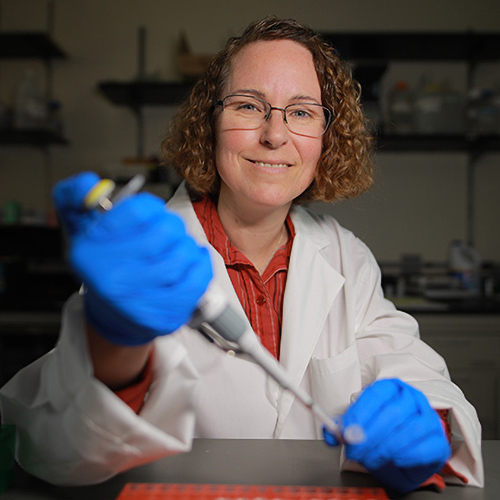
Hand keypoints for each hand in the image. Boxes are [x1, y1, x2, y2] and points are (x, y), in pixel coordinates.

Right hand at [53, 172, 212, 345]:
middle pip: (165, 231)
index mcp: (90, 251)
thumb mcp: (80, 228)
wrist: (115, 316)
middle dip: (172, 226)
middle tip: (167, 232)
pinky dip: (201, 265)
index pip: (136, 210)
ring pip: (182, 255)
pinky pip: (196, 280)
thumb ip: (75, 196)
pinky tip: (193, 261)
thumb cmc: (106, 265)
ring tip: (177, 249)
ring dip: (187, 246)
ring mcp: (138, 301)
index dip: (151, 206)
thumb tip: (88, 183)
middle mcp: (111, 278)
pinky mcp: (163, 316)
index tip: (151, 212)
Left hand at [323, 379, 450, 492]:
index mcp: (390, 388)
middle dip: (370, 435)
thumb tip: (330, 432)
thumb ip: (343, 428)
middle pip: (392, 413)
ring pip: (410, 429)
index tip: (347, 432)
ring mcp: (428, 418)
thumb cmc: (382, 434)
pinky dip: (407, 455)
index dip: (360, 415)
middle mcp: (412, 398)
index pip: (376, 395)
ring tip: (370, 458)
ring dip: (386, 447)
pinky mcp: (439, 441)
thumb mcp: (359, 428)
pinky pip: (426, 447)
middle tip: (355, 450)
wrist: (405, 452)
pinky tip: (394, 459)